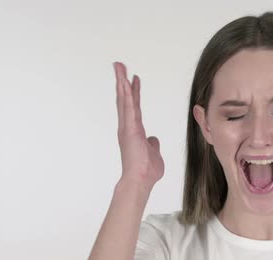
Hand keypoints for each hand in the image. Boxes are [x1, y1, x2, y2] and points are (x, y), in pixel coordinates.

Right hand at [113, 62, 163, 187]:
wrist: (140, 180)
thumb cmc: (146, 170)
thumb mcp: (153, 153)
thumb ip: (153, 144)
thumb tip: (153, 139)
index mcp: (134, 131)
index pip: (134, 107)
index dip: (133, 93)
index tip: (133, 79)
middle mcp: (128, 127)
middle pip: (125, 99)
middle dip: (122, 82)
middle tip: (119, 66)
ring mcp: (127, 127)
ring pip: (124, 100)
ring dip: (121, 82)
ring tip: (119, 66)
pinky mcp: (130, 129)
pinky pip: (129, 107)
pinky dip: (128, 94)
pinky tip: (126, 81)